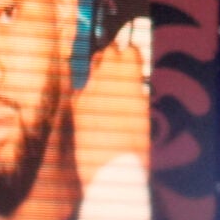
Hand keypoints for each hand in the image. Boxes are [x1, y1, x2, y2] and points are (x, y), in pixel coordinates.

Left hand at [74, 27, 148, 182]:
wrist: (111, 168)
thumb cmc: (135, 145)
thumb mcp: (142, 113)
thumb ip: (134, 91)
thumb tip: (132, 82)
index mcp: (130, 79)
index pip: (130, 52)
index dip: (132, 58)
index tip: (134, 64)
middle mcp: (107, 79)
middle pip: (109, 52)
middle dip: (114, 58)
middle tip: (120, 70)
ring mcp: (88, 90)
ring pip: (93, 65)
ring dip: (101, 69)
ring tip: (107, 83)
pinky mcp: (76, 103)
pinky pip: (83, 87)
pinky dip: (89, 91)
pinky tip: (95, 104)